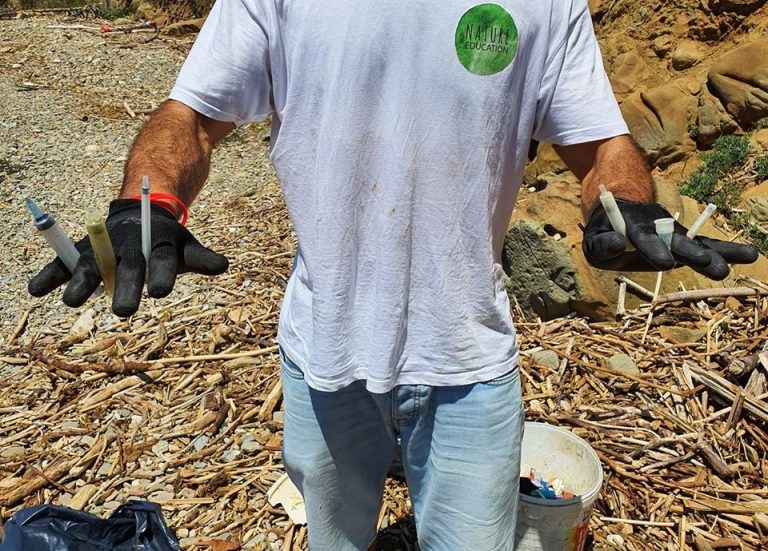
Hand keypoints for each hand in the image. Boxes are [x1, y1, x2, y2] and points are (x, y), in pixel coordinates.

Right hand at [28, 199, 228, 316]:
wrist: (141, 213)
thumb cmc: (167, 241)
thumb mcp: (186, 248)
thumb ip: (201, 259)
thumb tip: (224, 265)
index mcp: (156, 242)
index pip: (161, 259)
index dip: (161, 275)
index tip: (160, 292)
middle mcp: (128, 244)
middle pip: (128, 267)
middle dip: (125, 287)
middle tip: (125, 311)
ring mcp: (102, 246)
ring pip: (92, 265)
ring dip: (80, 282)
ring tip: (72, 302)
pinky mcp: (81, 250)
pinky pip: (63, 262)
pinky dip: (50, 275)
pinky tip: (35, 290)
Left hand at [583, 199, 758, 279]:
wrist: (619, 210)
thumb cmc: (603, 232)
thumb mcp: (592, 241)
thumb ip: (601, 245)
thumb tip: (616, 244)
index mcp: (632, 226)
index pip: (643, 238)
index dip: (654, 249)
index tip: (667, 263)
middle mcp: (657, 227)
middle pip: (676, 240)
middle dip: (692, 252)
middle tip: (710, 264)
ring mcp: (673, 234)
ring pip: (697, 242)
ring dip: (719, 251)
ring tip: (749, 256)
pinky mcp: (683, 242)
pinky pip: (706, 246)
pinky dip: (726, 251)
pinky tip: (750, 255)